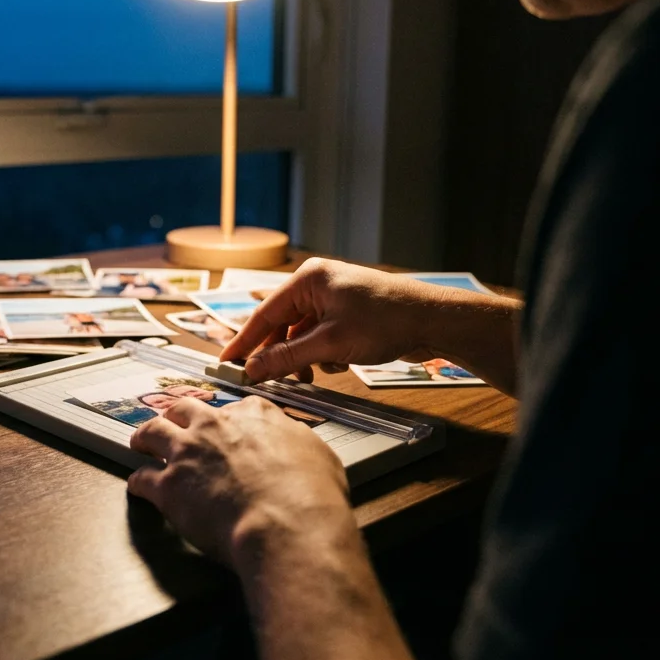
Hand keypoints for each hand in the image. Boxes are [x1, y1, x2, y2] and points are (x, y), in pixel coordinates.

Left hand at [128, 396, 350, 571]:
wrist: (287, 524)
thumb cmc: (311, 496)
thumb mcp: (319, 455)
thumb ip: (297, 444)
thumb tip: (295, 446)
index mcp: (254, 415)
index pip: (234, 407)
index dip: (227, 419)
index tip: (225, 427)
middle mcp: (215, 426)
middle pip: (185, 409)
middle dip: (177, 416)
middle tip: (174, 425)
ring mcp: (187, 452)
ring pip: (152, 431)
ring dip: (144, 437)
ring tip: (140, 443)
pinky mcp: (168, 486)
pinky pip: (141, 478)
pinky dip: (139, 483)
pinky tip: (139, 487)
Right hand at [222, 258, 453, 382]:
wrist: (434, 321)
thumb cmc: (386, 321)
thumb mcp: (330, 344)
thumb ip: (287, 357)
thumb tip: (252, 369)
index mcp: (308, 279)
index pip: (263, 314)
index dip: (243, 342)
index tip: (225, 363)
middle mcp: (317, 284)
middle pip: (281, 324)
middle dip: (278, 354)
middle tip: (265, 380)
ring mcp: (333, 298)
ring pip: (301, 334)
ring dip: (302, 358)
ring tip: (307, 377)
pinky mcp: (347, 313)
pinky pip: (320, 336)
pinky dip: (321, 354)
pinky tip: (335, 366)